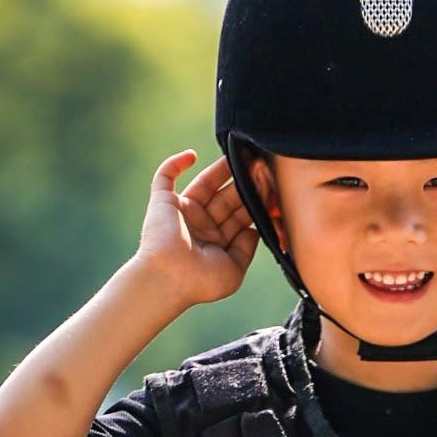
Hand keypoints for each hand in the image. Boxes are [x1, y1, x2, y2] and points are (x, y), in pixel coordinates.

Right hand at [136, 151, 260, 307]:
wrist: (169, 280)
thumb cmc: (201, 281)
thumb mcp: (234, 269)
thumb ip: (246, 247)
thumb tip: (255, 228)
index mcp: (217, 241)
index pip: (241, 215)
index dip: (256, 201)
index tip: (272, 187)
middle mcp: (202, 225)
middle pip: (228, 197)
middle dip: (245, 183)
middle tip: (261, 166)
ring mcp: (183, 212)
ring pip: (206, 183)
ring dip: (222, 169)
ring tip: (242, 155)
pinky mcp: (163, 202)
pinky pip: (165, 177)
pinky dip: (176, 164)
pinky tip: (192, 155)